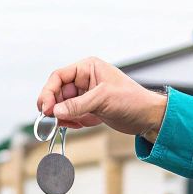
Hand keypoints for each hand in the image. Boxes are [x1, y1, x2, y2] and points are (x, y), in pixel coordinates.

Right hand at [37, 58, 168, 139]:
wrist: (147, 117)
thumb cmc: (132, 99)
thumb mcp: (103, 99)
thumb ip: (78, 105)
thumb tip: (55, 111)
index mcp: (88, 68)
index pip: (59, 76)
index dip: (49, 91)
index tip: (45, 107)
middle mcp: (85, 80)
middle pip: (58, 92)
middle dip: (53, 106)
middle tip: (49, 119)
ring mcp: (86, 95)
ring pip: (62, 105)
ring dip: (60, 116)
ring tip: (64, 124)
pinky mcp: (89, 109)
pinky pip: (71, 115)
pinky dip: (70, 122)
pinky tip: (77, 125)